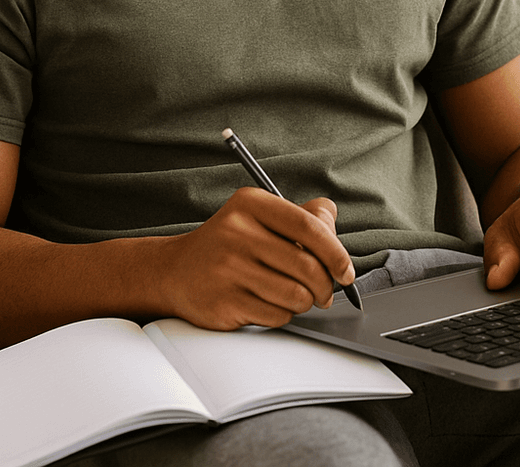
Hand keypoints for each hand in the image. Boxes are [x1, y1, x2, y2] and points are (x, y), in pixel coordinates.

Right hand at [153, 188, 355, 329]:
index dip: (336, 252)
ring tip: (292, 296)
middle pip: (308, 266)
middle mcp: (237, 232)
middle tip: (323, 292)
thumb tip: (333, 226)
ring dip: (304, 302)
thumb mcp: (259, 217)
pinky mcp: (224, 301)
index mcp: (251, 204)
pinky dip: (282, 315)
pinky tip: (267, 303)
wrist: (174, 271)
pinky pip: (277, 316)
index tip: (345, 271)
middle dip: (325, 286)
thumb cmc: (227, 245)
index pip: (309, 227)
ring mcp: (228, 268)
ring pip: (296, 295)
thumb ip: (301, 217)